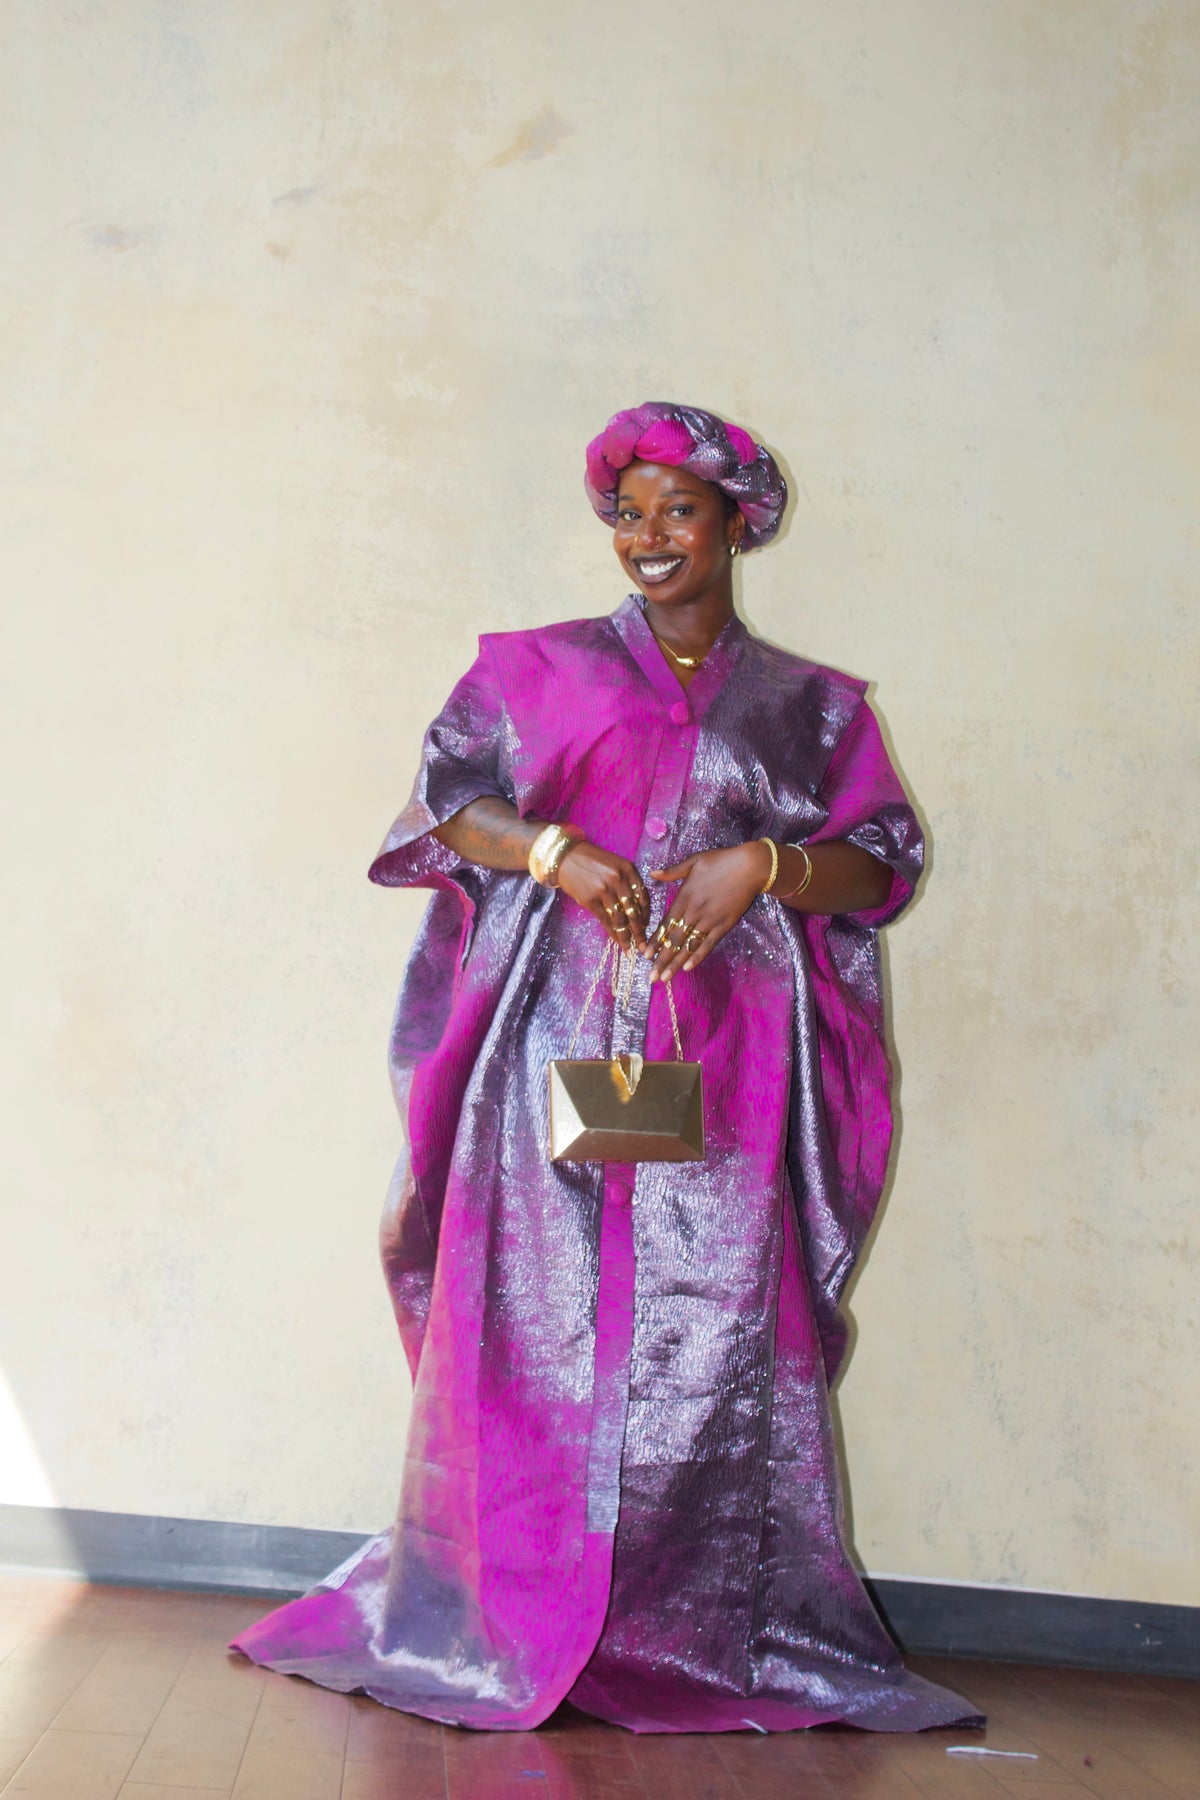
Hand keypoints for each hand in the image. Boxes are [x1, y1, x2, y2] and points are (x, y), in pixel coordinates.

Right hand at [557, 842, 649, 949]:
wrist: (566, 857)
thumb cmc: (592, 861)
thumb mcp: (615, 865)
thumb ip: (627, 883)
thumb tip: (637, 911)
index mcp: (628, 869)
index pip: (644, 897)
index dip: (647, 916)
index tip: (646, 927)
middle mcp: (618, 879)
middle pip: (634, 911)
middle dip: (640, 931)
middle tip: (643, 946)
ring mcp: (604, 890)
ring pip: (620, 919)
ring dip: (627, 937)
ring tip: (631, 949)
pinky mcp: (590, 900)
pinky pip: (605, 921)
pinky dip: (613, 933)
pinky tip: (617, 941)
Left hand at [644, 843, 770, 980]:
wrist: (751, 867)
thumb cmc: (722, 860)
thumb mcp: (694, 861)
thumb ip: (672, 871)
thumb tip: (652, 873)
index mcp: (684, 896)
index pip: (665, 923)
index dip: (655, 941)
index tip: (645, 955)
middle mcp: (694, 911)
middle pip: (674, 939)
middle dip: (661, 960)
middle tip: (651, 977)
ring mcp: (709, 920)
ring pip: (688, 945)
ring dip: (675, 963)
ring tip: (664, 978)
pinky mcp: (724, 925)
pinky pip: (708, 944)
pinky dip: (698, 956)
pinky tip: (688, 968)